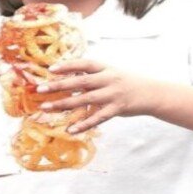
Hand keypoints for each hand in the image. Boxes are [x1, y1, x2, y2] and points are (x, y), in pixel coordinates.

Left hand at [37, 59, 164, 133]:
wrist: (152, 93)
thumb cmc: (125, 82)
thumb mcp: (110, 73)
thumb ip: (91, 75)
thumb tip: (67, 76)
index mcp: (105, 68)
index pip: (84, 64)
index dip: (68, 65)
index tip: (51, 69)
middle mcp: (108, 80)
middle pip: (81, 82)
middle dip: (59, 85)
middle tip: (40, 89)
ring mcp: (113, 95)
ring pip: (85, 100)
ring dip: (64, 104)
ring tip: (46, 108)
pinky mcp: (117, 110)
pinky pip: (97, 118)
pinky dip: (83, 124)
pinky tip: (70, 129)